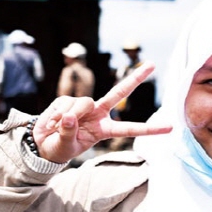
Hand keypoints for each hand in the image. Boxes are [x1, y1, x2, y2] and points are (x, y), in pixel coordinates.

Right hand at [33, 62, 171, 162]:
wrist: (42, 143)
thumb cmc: (59, 147)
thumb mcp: (65, 146)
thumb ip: (68, 132)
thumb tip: (70, 117)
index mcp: (105, 130)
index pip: (130, 129)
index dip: (150, 129)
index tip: (170, 128)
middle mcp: (98, 114)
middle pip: (119, 92)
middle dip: (135, 78)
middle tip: (152, 64)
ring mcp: (84, 106)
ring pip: (83, 103)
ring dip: (67, 117)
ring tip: (57, 128)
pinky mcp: (68, 99)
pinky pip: (65, 103)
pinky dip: (55, 114)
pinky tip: (51, 123)